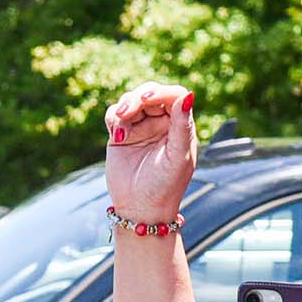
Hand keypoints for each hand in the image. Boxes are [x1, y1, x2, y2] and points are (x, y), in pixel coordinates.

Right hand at [104, 81, 199, 225]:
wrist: (140, 209)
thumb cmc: (165, 186)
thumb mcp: (178, 157)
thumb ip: (182, 126)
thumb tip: (188, 96)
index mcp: (180, 125)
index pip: (173, 96)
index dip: (160, 92)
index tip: (147, 98)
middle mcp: (161, 122)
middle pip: (149, 93)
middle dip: (137, 98)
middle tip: (126, 111)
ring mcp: (140, 128)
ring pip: (130, 101)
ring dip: (124, 107)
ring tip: (120, 127)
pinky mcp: (121, 135)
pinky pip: (114, 115)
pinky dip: (114, 119)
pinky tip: (117, 136)